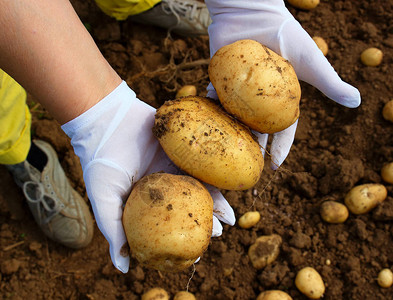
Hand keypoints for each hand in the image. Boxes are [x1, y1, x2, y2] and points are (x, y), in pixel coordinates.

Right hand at [61, 81, 234, 272]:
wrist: (107, 120)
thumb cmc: (102, 162)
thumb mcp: (104, 200)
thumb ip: (114, 231)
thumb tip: (124, 269)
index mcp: (144, 204)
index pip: (165, 228)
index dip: (180, 242)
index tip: (194, 256)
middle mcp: (161, 189)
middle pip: (186, 210)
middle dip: (202, 224)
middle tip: (215, 235)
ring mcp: (172, 169)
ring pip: (197, 190)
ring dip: (214, 204)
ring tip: (229, 219)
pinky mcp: (181, 151)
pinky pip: (200, 166)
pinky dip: (214, 178)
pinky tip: (227, 189)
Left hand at [205, 0, 360, 168]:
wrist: (253, 11)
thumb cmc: (285, 34)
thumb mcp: (311, 62)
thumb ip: (329, 82)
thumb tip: (357, 102)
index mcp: (280, 97)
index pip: (280, 128)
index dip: (279, 147)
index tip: (275, 167)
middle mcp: (258, 97)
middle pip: (255, 128)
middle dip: (253, 148)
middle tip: (248, 169)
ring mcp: (239, 89)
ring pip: (234, 119)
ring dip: (231, 137)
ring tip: (227, 158)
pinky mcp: (221, 79)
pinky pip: (214, 100)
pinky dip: (211, 114)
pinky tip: (208, 132)